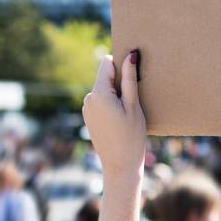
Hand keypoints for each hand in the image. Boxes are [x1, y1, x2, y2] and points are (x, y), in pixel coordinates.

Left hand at [82, 50, 146, 182]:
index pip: (107, 63)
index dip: (121, 66)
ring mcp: (86, 108)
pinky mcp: (88, 117)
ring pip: (104, 90)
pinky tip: (120, 121)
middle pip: (105, 77)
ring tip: (127, 114)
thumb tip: (130, 55)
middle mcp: (88, 98)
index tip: (133, 78)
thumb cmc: (131, 137)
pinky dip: (111, 105)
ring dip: (116, 95)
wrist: (119, 166)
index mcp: (99, 94)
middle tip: (133, 102)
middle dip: (119, 83)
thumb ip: (130, 79)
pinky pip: (100, 102)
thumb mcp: (133, 106)